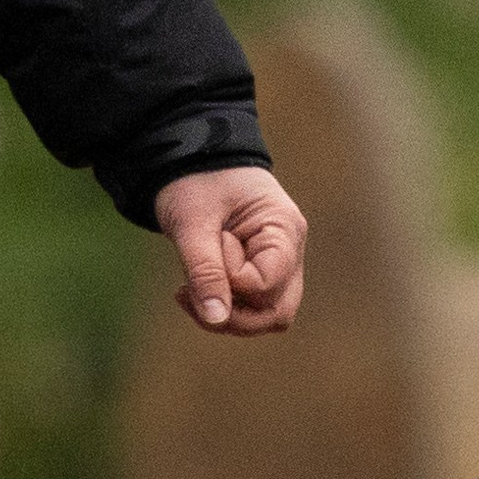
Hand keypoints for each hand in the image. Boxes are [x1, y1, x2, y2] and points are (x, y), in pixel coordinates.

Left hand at [154, 166, 306, 336]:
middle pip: (277, 312)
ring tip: (188, 291)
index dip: (232, 281)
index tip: (211, 245)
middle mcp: (290, 251)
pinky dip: (223, 306)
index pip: (268, 284)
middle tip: (188, 293)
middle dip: (233, 316)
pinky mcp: (261, 271)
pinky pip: (252, 307)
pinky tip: (194, 289)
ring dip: (227, 315)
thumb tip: (216, 319)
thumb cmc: (195, 180)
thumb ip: (205, 270)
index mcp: (284, 229)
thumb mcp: (192, 223)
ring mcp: (279, 264)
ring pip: (267, 315)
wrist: (193, 159)